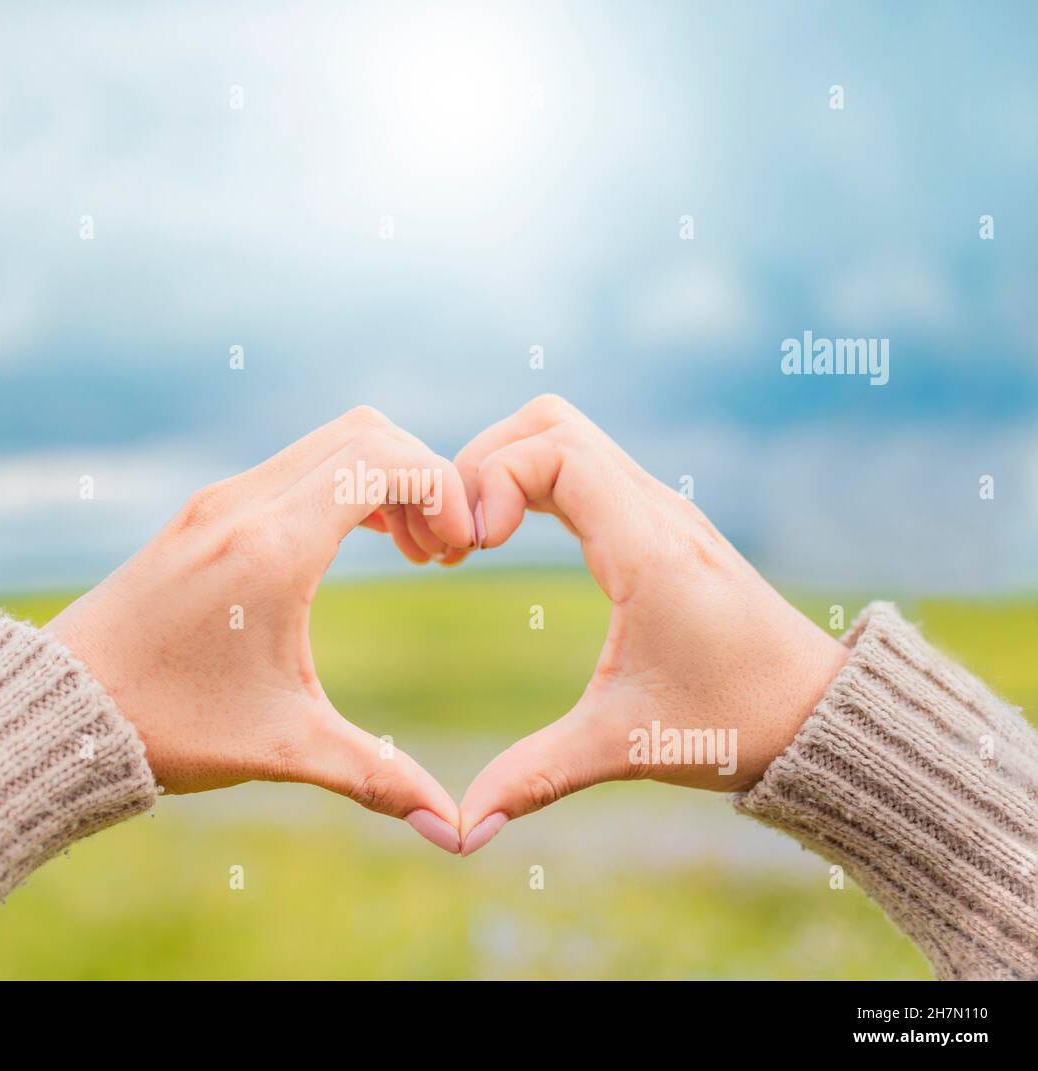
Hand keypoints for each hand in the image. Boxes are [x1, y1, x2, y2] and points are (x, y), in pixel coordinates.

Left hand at [46, 406, 474, 851]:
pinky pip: (294, 466)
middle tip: (443, 552)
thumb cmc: (167, 726)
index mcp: (272, 546)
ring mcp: (219, 501)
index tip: (462, 553)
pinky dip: (343, 486)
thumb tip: (455, 833)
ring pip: (330, 442)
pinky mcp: (203, 514)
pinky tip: (357, 545)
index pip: (383, 460)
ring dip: (384, 480)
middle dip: (424, 478)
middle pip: (366, 431)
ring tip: (412, 552)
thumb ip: (378, 777)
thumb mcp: (285, 747)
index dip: (445, 491)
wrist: (58, 711)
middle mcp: (245, 503)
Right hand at [453, 395, 848, 854]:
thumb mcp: (626, 747)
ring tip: (475, 536)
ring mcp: (659, 509)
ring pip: (567, 433)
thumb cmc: (735, 723)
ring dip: (507, 464)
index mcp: (647, 548)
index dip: (492, 478)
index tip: (472, 548)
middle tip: (458, 535)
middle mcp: (654, 510)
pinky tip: (510, 536)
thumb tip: (464, 830)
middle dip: (483, 460)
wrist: (819, 713)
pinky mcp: (658, 523)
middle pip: (550, 420)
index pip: (555, 450)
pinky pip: (584, 464)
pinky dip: (533, 479)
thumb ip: (538, 776)